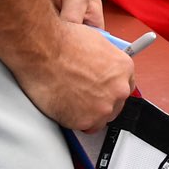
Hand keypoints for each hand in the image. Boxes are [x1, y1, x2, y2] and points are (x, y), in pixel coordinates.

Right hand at [17, 19, 132, 131]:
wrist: (43, 50)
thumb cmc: (62, 42)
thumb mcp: (95, 42)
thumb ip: (105, 61)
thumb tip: (101, 68)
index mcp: (123, 68)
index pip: (125, 87)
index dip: (110, 89)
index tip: (101, 90)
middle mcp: (118, 89)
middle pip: (114, 105)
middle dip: (99, 101)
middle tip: (82, 93)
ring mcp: (103, 107)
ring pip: (99, 118)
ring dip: (88, 112)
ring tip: (70, 98)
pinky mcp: (86, 120)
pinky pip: (83, 126)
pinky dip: (73, 119)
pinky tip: (64, 104)